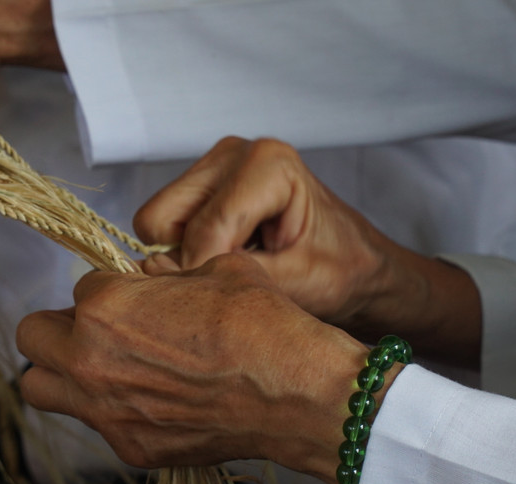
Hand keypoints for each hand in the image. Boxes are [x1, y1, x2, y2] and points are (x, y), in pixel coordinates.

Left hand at [16, 253, 373, 483]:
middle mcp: (90, 360)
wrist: (292, 391)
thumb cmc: (258, 324)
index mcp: (105, 307)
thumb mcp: (212, 270)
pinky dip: (109, 409)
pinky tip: (151, 401)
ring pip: (39, 388)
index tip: (132, 299)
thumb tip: (155, 285)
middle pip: (33, 336)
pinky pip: (95, 423)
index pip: (80, 287)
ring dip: (61, 371)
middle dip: (60, 327)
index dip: (109, 290)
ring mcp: (106, 411)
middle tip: (95, 329)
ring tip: (103, 367)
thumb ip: (164, 277)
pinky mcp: (131, 448)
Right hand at [134, 137, 481, 365]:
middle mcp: (234, 152)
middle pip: (161, 216)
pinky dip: (186, 249)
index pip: (203, 228)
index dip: (205, 274)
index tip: (228, 300)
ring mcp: (215, 165)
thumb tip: (159, 269)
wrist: (359, 266)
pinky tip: (228, 256)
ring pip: (156, 222)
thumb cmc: (340, 272)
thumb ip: (228, 274)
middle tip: (231, 279)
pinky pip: (166, 225)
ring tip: (236, 266)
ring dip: (185, 255)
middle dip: (187, 258)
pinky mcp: (203, 185)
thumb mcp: (293, 282)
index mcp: (267, 164)